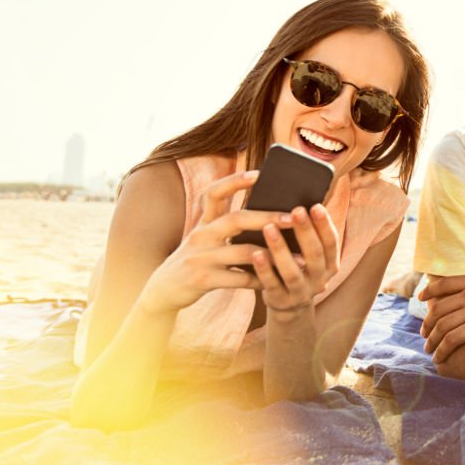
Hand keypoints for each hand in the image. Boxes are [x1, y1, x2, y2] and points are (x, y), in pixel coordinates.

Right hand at [139, 170, 288, 315]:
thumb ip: (228, 226)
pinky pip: (239, 279)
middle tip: (294, 217)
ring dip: (274, 254)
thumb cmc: (196, 260)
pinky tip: (278, 279)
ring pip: (242, 252)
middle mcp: (201, 235)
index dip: (235, 180)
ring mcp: (201, 257)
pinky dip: (260, 279)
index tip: (260, 173)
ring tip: (301, 257)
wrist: (163, 291)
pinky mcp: (202, 279)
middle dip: (267, 216)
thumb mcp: (204, 238)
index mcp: (203, 222)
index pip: (214, 192)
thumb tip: (269, 215)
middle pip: (236, 219)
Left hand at [251, 203, 339, 317]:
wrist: (288, 304)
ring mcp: (301, 292)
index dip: (325, 225)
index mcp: (330, 264)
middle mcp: (320, 279)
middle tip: (296, 210)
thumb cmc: (298, 267)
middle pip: (314, 254)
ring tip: (269, 227)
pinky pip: (272, 284)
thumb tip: (302, 197)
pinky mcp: (281, 301)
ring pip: (292, 271)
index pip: (331, 242)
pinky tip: (255, 253)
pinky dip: (264, 269)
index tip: (315, 205)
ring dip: (281, 248)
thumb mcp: (310, 255)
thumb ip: (309, 234)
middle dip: (305, 231)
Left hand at [418, 274, 464, 362]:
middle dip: (428, 323)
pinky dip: (442, 349)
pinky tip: (439, 357)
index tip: (422, 299)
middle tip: (424, 334)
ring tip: (429, 349)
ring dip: (432, 339)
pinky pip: (451, 339)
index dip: (429, 291)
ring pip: (442, 325)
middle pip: (439, 308)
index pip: (443, 284)